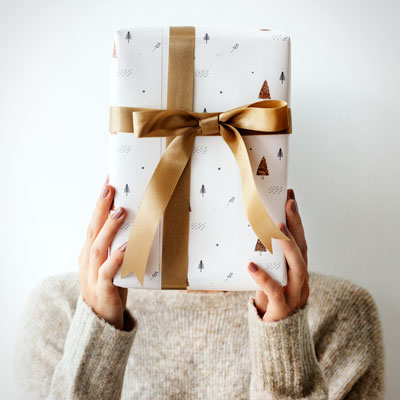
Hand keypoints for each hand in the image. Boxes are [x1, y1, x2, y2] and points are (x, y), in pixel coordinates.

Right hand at [78, 174, 128, 329]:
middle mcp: (88, 260)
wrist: (100, 324)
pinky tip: (126, 247)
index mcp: (90, 252)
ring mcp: (92, 275)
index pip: (93, 223)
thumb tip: (142, 224)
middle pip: (92, 229)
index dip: (100, 203)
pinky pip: (108, 273)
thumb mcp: (113, 264)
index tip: (108, 181)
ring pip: (98, 248)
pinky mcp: (102, 290)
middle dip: (100, 207)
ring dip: (108, 229)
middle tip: (110, 186)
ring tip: (119, 211)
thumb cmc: (110, 289)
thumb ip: (119, 246)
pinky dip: (116, 259)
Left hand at [247, 188, 308, 321]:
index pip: (300, 239)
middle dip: (296, 224)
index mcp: (297, 268)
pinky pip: (275, 291)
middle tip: (288, 203)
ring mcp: (295, 293)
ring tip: (276, 228)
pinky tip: (251, 266)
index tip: (290, 197)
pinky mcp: (283, 308)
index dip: (296, 219)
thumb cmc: (270, 300)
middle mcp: (301, 279)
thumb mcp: (269, 275)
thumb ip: (264, 258)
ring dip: (289, 246)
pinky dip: (264, 278)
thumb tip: (242, 233)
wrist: (277, 336)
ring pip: (298, 267)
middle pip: (303, 248)